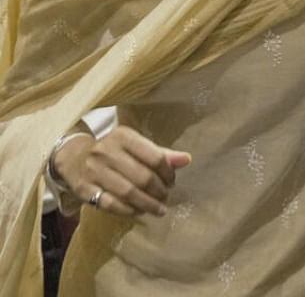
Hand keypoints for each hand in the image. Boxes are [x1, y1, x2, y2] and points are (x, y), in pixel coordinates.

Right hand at [52, 126, 191, 216]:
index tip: (172, 182)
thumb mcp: (135, 146)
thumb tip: (187, 159)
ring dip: (147, 204)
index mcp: (123, 137)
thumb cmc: (113, 152)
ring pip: (128, 192)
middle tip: (165, 197)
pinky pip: (111, 204)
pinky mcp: (84, 189)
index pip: (156, 157)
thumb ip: (161, 154)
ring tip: (158, 209)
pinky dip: (128, 211)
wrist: (73, 158)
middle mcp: (106, 151)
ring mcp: (93, 171)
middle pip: (143, 177)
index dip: (168, 173)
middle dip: (159, 191)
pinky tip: (138, 212)